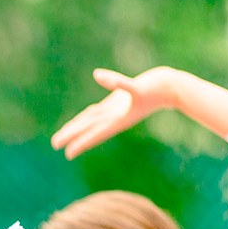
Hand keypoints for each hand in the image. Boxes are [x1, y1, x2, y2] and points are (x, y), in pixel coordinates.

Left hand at [51, 66, 178, 158]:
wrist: (172, 86)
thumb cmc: (157, 87)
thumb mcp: (136, 85)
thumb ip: (117, 82)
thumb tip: (97, 75)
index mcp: (118, 119)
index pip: (95, 133)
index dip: (81, 143)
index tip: (67, 153)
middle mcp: (115, 117)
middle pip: (89, 128)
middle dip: (72, 136)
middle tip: (55, 145)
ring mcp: (116, 110)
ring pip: (92, 120)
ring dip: (78, 127)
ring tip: (63, 136)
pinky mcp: (119, 102)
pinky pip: (99, 111)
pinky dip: (89, 115)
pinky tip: (84, 117)